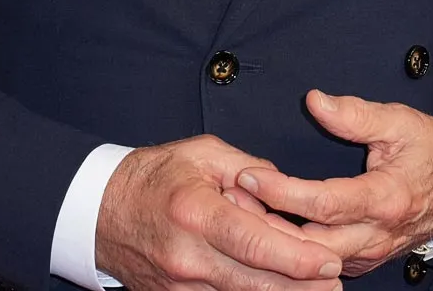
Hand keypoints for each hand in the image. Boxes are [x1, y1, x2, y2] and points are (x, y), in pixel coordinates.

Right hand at [97, 134, 345, 290]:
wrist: (96, 211)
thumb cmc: (151, 177)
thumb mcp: (202, 154)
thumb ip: (249, 170)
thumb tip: (284, 191)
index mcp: (196, 212)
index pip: (256, 243)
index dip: (298, 257)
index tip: (331, 261)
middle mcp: (188, 257)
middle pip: (256, 283)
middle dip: (302, 287)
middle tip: (336, 285)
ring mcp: (179, 286)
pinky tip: (274, 290)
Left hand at [236, 91, 432, 276]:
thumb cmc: (432, 151)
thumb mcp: (400, 121)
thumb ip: (355, 114)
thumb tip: (316, 101)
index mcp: (385, 198)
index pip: (323, 203)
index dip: (281, 192)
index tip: (247, 176)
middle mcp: (377, 234)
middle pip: (311, 243)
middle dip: (267, 226)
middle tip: (231, 201)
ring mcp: (371, 252)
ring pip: (314, 259)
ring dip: (276, 240)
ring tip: (240, 213)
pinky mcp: (365, 259)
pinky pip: (323, 262)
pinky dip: (294, 251)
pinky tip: (267, 230)